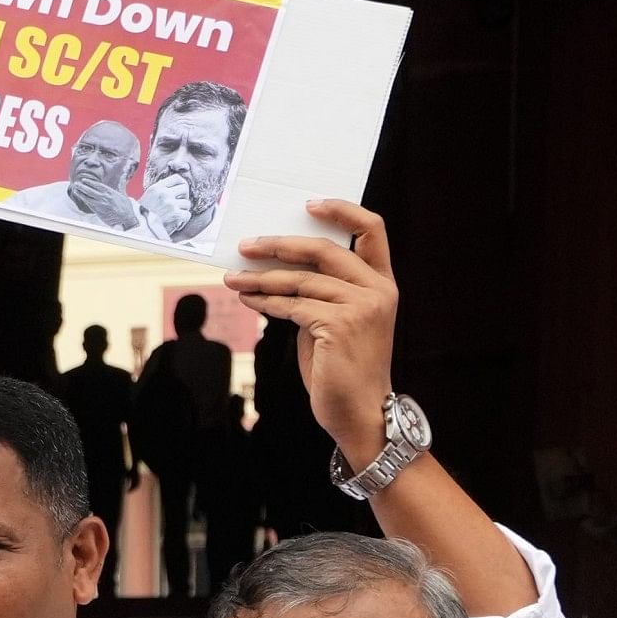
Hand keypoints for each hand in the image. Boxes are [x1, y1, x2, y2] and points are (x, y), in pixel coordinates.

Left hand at [224, 198, 400, 459]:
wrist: (358, 413)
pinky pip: (292, 305)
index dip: (342, 210)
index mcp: (382, 283)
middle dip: (279, 245)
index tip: (309, 204)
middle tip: (246, 246)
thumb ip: (320, 293)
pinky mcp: (338, 325)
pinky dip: (265, 302)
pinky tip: (248, 300)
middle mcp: (378, 290)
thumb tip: (276, 269)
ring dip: (260, 278)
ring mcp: (361, 306)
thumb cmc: (342, 369)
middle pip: (324, 249)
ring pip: (300, 280)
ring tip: (233, 278)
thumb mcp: (335, 321)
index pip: (371, 230)